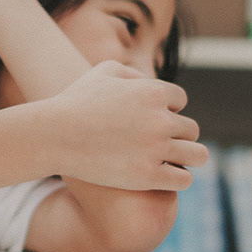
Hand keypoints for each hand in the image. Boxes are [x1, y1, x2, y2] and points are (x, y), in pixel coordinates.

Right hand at [44, 61, 208, 190]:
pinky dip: (179, 178)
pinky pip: (184, 180)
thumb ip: (132, 73)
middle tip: (163, 144)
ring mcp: (156, 149)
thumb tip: (149, 82)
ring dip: (189, 158)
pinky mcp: (148, 176)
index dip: (169, 110)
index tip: (154, 120)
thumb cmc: (75, 102)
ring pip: (197, 155)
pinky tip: (167, 177)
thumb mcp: (103, 72)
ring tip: (176, 162)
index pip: (181, 101)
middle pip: (192, 129)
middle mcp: (161, 119)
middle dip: (179, 135)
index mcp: (154, 92)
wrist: (54, 135)